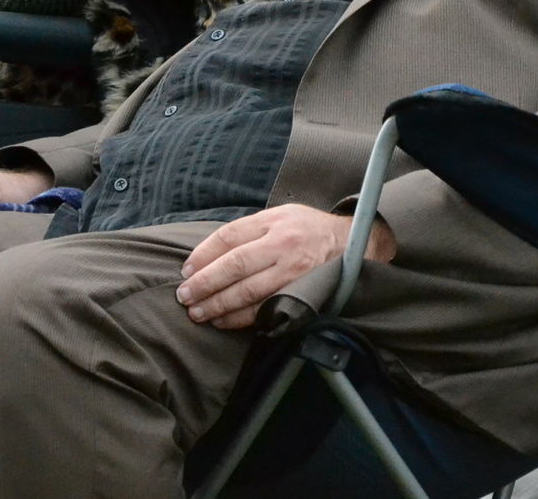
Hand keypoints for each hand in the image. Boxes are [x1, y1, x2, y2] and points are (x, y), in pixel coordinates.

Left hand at [176, 204, 396, 329]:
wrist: (353, 243)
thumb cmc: (308, 229)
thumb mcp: (280, 215)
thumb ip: (247, 230)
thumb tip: (205, 255)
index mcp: (275, 222)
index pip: (229, 236)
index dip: (203, 254)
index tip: (186, 270)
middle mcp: (283, 246)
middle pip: (234, 266)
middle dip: (204, 284)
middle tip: (184, 297)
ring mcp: (293, 272)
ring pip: (247, 293)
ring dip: (217, 305)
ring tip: (197, 313)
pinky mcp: (300, 294)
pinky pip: (264, 310)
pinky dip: (240, 318)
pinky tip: (223, 321)